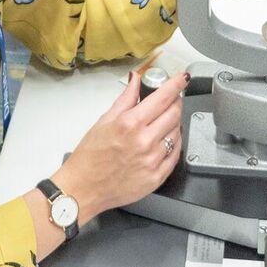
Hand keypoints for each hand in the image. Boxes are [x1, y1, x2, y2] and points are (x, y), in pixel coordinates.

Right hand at [53, 68, 187, 218]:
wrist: (84, 188)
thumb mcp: (104, 121)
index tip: (183, 78)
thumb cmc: (90, 156)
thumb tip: (136, 80)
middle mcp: (144, 141)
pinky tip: (164, 141)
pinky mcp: (156, 177)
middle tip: (171, 100)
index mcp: (130, 124)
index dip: (177, 84)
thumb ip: (126, 98)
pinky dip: (174, 144)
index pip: (163, 97)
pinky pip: (175, 155)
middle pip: (174, 113)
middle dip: (176, 102)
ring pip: (177, 133)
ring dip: (174, 123)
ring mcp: (152, 161)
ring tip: (162, 123)